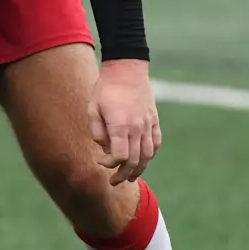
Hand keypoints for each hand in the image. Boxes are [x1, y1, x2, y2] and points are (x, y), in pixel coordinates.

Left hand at [86, 59, 159, 185]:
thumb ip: (97, 132)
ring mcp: (148, 124)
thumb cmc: (106, 89)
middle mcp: (137, 128)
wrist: (127, 68)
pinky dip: (149, 155)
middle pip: (134, 161)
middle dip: (123, 175)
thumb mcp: (93, 108)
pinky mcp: (154, 120)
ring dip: (138, 170)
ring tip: (129, 177)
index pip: (119, 157)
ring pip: (147, 156)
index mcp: (120, 126)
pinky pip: (156, 144)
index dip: (110, 165)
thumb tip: (104, 148)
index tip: (100, 161)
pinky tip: (142, 160)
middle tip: (113, 181)